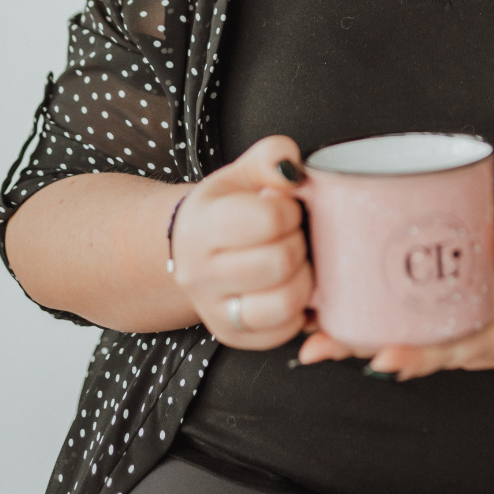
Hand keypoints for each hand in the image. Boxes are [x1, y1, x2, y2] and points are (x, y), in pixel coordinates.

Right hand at [170, 136, 313, 349]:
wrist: (191, 248)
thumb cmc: (227, 206)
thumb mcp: (243, 171)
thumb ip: (271, 157)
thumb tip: (293, 171)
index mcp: (201, 226)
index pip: (267, 219)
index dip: (289, 210)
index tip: (285, 208)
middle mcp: (199, 274)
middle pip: (279, 262)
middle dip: (298, 244)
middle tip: (291, 235)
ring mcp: (215, 311)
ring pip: (284, 304)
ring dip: (303, 279)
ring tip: (294, 262)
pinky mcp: (234, 336)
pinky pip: (286, 330)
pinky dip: (300, 309)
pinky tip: (289, 285)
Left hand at [298, 225, 493, 378]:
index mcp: (490, 340)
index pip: (443, 353)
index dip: (408, 357)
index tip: (377, 357)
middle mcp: (464, 344)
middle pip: (405, 353)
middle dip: (359, 350)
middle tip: (314, 346)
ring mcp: (455, 334)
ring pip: (400, 340)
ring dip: (356, 338)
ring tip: (311, 332)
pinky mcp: (450, 316)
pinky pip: (409, 323)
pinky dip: (376, 320)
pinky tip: (344, 307)